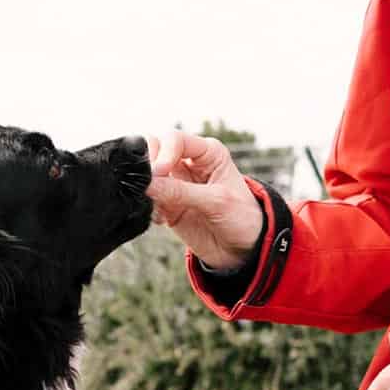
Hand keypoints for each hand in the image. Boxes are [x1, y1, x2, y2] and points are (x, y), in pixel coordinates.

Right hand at [146, 131, 263, 269]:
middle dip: (149, 167)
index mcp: (207, 152)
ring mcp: (176, 184)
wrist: (241, 250)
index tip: (159, 172)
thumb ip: (181, 192)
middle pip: (155, 149)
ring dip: (147, 189)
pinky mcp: (167, 205)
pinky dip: (148, 207)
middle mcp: (188, 163)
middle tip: (151, 187)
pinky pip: (147, 199)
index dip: (163, 153)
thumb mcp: (216, 202)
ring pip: (147, 174)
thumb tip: (148, 184)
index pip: (175, 139)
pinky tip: (162, 219)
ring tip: (159, 206)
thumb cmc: (242, 218)